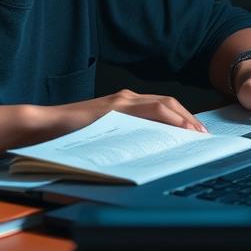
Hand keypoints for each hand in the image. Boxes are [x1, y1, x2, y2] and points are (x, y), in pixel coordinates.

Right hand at [54, 88, 208, 137]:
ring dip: (184, 119)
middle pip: (169, 103)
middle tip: (204, 136)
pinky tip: (177, 130)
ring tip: (196, 135)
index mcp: (126, 103)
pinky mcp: (115, 109)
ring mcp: (121, 102)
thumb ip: (126, 136)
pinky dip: (167, 119)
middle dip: (190, 118)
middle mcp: (127, 98)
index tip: (198, 133)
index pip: (164, 106)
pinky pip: (148, 111)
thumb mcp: (106, 134)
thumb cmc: (72, 134)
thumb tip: (150, 152)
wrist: (46, 126)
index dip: (184, 118)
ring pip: (163, 105)